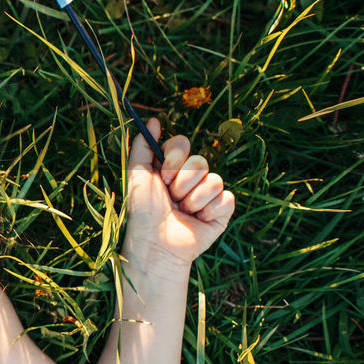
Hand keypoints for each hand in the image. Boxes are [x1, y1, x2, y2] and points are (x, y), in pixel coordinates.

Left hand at [123, 118, 235, 274]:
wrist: (155, 243)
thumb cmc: (143, 211)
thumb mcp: (137, 175)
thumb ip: (143, 147)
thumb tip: (152, 119)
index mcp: (172, 167)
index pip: (183, 144)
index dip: (174, 159)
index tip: (163, 175)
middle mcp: (191, 178)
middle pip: (199, 162)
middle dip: (182, 182)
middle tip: (171, 198)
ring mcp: (208, 194)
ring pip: (213, 180)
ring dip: (193, 199)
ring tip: (182, 212)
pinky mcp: (222, 212)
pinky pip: (226, 198)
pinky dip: (209, 210)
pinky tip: (198, 220)